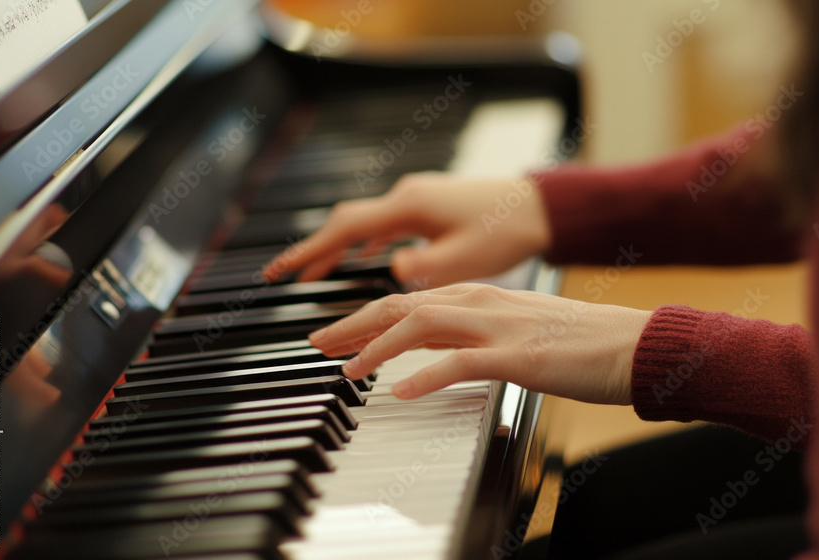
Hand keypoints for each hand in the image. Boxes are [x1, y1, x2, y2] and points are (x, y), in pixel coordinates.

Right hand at [262, 173, 551, 286]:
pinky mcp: (428, 205)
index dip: (309, 252)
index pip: (344, 230)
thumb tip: (394, 271)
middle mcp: (407, 197)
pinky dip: (365, 243)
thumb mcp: (466, 258)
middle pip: (345, 224)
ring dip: (338, 248)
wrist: (539, 207)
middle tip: (284, 277)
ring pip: (364, 224)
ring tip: (314, 277)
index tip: (279, 272)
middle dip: (314, 251)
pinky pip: (384, 224)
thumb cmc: (508, 231)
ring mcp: (416, 199)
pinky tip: (361, 259)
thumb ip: (426, 266)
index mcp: (410, 208)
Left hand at [309, 283, 652, 404]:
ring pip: (422, 327)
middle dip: (355, 324)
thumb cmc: (582, 342)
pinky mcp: (518, 356)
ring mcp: (500, 327)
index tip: (338, 333)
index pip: (411, 299)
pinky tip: (399, 391)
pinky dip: (424, 376)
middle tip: (318, 343)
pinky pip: (460, 363)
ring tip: (347, 369)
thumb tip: (438, 349)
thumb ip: (477, 334)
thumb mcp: (520, 329)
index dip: (368, 315)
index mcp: (483, 296)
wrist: (635, 344)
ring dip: (377, 348)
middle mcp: (484, 303)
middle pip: (404, 306)